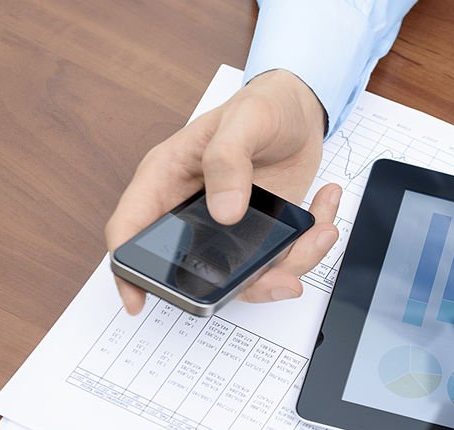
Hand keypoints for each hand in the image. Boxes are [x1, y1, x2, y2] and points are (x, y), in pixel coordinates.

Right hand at [105, 70, 339, 313]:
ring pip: (248, 275)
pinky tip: (325, 210)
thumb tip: (224, 212)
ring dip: (291, 265)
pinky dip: (311, 245)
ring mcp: (231, 229)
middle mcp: (194, 212)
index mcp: (167, 180)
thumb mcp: (243, 120)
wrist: (302, 109)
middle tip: (281, 279)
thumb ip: (227, 159)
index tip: (137, 301)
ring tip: (322, 232)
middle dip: (242, 285)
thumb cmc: (261, 105)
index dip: (128, 271)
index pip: (131, 229)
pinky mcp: (264, 235)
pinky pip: (283, 260)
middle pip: (198, 270)